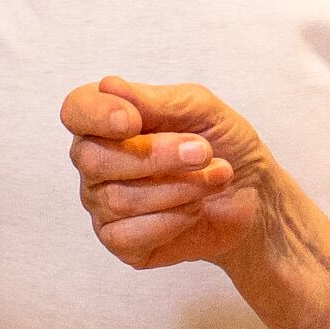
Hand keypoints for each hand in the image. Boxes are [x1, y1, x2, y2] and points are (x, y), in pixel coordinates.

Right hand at [61, 77, 276, 278]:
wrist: (253, 193)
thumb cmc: (222, 143)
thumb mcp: (200, 109)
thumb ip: (155, 100)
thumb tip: (109, 86)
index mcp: (108, 120)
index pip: (76, 110)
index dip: (97, 115)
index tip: (133, 121)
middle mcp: (96, 161)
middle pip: (94, 160)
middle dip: (156, 155)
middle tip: (204, 152)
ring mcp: (103, 204)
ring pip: (118, 199)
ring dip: (179, 187)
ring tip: (215, 177)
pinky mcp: (121, 242)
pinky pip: (128, 235)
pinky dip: (173, 219)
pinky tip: (195, 208)